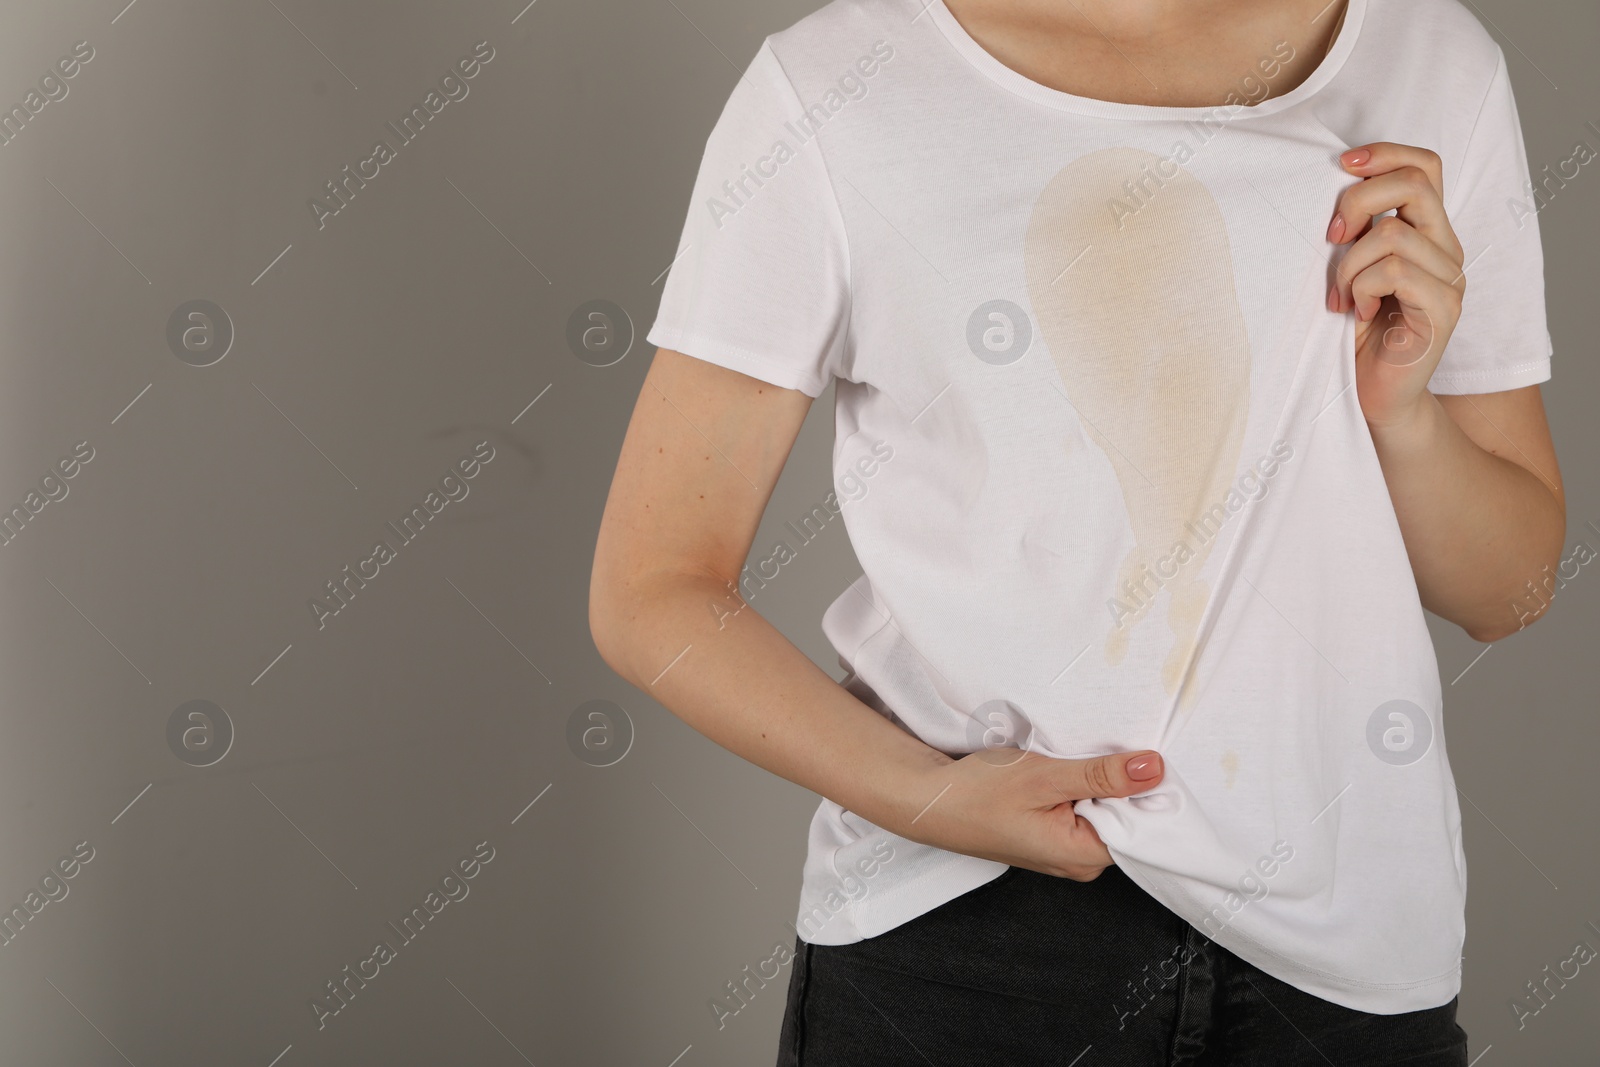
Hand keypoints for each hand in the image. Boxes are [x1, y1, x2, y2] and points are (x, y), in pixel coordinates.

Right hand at [900, 747, 1164, 880]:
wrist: (925, 799)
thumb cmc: (975, 795)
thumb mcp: (1045, 776)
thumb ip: (1103, 775)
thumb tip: (1154, 769)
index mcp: (1084, 857)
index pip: (1143, 826)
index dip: (1146, 789)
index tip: (1141, 757)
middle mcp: (1078, 862)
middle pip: (1125, 818)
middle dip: (1118, 783)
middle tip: (1092, 754)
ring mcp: (1062, 850)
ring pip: (1101, 810)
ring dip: (1094, 782)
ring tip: (1067, 762)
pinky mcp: (1048, 835)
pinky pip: (1080, 809)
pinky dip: (1075, 786)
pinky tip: (1056, 771)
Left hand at [1325, 142, 1465, 429]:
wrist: (1375, 397)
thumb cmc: (1353, 336)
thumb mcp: (1347, 272)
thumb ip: (1354, 233)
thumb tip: (1330, 188)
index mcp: (1426, 233)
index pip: (1425, 166)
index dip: (1385, 154)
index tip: (1341, 164)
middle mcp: (1446, 249)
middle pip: (1413, 184)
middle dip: (1357, 201)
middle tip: (1330, 236)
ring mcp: (1451, 279)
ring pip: (1394, 234)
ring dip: (1349, 264)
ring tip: (1340, 297)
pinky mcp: (1445, 309)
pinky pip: (1396, 272)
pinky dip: (1362, 288)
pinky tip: (1356, 313)